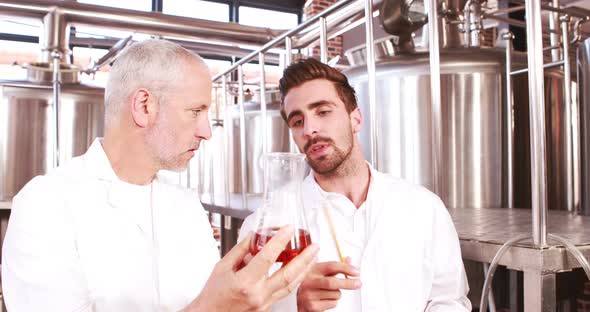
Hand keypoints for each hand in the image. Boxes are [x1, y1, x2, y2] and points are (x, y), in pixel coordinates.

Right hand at [185, 225, 318, 311]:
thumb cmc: (213, 294)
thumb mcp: (222, 267)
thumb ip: (240, 250)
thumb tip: (254, 236)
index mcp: (245, 282)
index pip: (267, 257)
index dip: (280, 241)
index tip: (289, 229)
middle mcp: (258, 295)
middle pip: (288, 274)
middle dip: (304, 258)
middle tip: (314, 245)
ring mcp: (264, 304)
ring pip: (291, 285)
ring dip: (304, 269)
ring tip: (313, 256)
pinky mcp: (266, 309)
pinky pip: (284, 292)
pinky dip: (294, 280)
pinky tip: (299, 271)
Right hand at [296, 261, 361, 311]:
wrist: (298, 302)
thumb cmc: (311, 286)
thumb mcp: (319, 273)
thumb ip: (334, 267)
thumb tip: (349, 260)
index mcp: (311, 269)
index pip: (331, 266)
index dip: (346, 268)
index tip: (356, 271)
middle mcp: (308, 281)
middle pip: (333, 281)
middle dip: (348, 283)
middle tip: (358, 283)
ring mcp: (309, 294)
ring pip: (335, 294)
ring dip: (337, 294)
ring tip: (328, 293)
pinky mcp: (312, 306)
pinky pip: (333, 304)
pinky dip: (333, 302)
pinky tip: (324, 300)